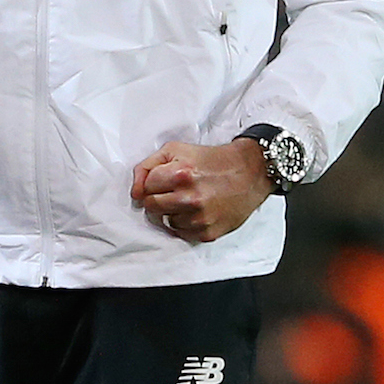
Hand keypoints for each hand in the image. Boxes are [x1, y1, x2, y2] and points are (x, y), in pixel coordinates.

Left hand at [130, 138, 273, 242]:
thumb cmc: (210, 160)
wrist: (248, 172)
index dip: (152, 182)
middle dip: (157, 197)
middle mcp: (190, 198)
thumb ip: (148, 166)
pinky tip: (197, 210)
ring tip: (188, 199)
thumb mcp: (176, 150)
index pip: (146, 187)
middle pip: (151, 207)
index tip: (163, 179)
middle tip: (172, 190)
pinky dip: (185, 223)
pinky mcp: (208, 233)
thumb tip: (135, 192)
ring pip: (166, 221)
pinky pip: (182, 233)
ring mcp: (200, 218)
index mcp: (180, 174)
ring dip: (172, 211)